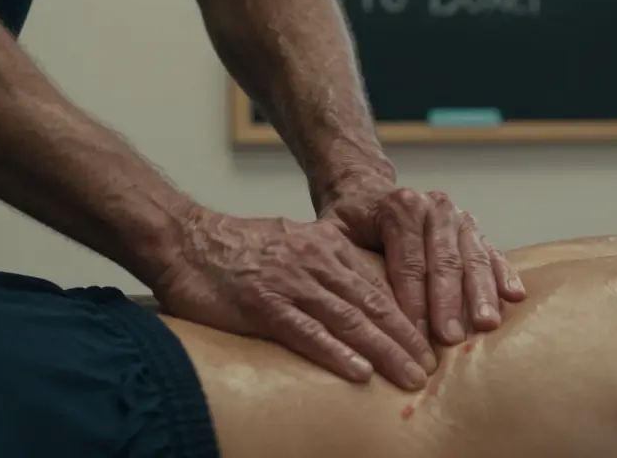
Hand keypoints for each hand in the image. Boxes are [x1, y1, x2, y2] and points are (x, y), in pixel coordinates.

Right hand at [152, 211, 436, 389]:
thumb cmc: (235, 248)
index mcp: (325, 246)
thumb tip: (353, 291)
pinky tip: (360, 373)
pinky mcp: (263, 304)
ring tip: (411, 376)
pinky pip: (308, 332)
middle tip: (432, 367)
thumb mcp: (291, 241)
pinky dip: (337, 353)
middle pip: (373, 305)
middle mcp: (315, 262)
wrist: (183, 240)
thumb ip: (322, 261)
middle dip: (407, 338)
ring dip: (385, 351)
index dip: (408, 315)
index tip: (430, 341)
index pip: (378, 285)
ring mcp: (290, 283)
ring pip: (350, 320)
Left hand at [318, 176, 526, 345]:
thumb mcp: (334, 233)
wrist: (367, 190)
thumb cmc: (350, 220)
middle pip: (444, 260)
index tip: (414, 336)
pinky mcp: (473, 228)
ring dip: (481, 293)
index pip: (409, 261)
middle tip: (451, 339)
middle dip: (448, 303)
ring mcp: (458, 216)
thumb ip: (343, 262)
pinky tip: (514, 296)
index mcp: (400, 206)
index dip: (413, 301)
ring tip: (486, 324)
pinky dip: (504, 274)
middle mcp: (433, 206)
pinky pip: (493, 251)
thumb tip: (350, 308)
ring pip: (473, 257)